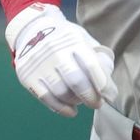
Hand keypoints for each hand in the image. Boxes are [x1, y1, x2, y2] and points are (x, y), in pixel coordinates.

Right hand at [6, 2, 117, 116]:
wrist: (33, 29)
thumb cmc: (65, 38)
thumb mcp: (83, 38)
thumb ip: (97, 57)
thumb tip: (107, 82)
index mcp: (74, 40)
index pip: (92, 65)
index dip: (103, 84)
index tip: (111, 96)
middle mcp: (56, 51)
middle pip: (77, 81)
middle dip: (91, 97)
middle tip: (98, 103)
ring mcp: (40, 64)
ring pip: (61, 92)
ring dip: (76, 101)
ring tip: (82, 101)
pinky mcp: (28, 76)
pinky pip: (46, 98)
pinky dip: (61, 108)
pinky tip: (71, 110)